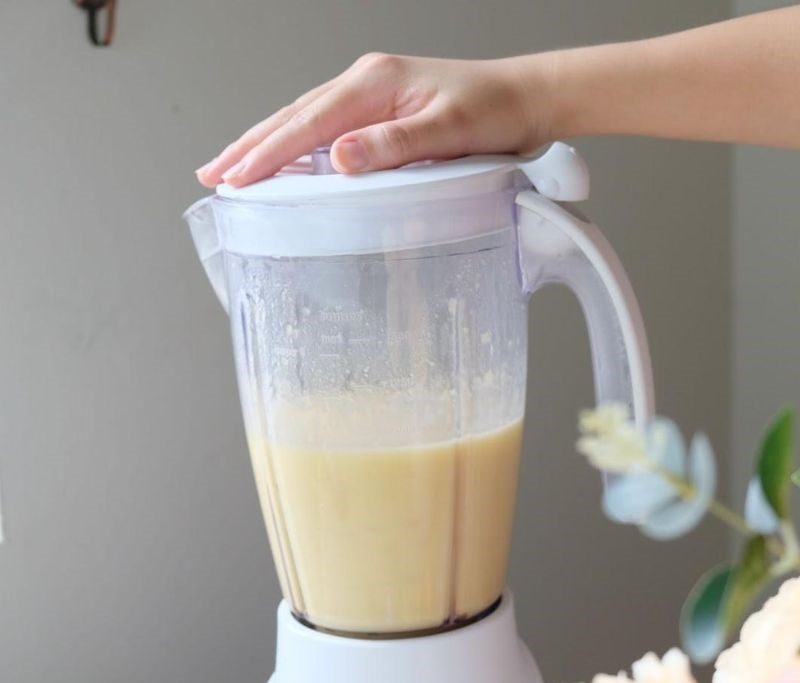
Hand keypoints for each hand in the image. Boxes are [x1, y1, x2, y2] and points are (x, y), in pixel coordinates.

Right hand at [195, 53, 555, 187]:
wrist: (522, 99)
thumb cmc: (493, 112)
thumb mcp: (448, 130)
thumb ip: (395, 145)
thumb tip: (340, 159)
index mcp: (374, 84)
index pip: (308, 123)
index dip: (269, 153)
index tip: (237, 178)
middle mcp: (365, 85)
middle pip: (293, 117)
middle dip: (250, 147)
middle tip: (214, 175)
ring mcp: (370, 96)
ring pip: (303, 121)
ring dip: (266, 145)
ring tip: (233, 168)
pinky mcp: (378, 111)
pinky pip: (324, 127)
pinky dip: (296, 145)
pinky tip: (284, 162)